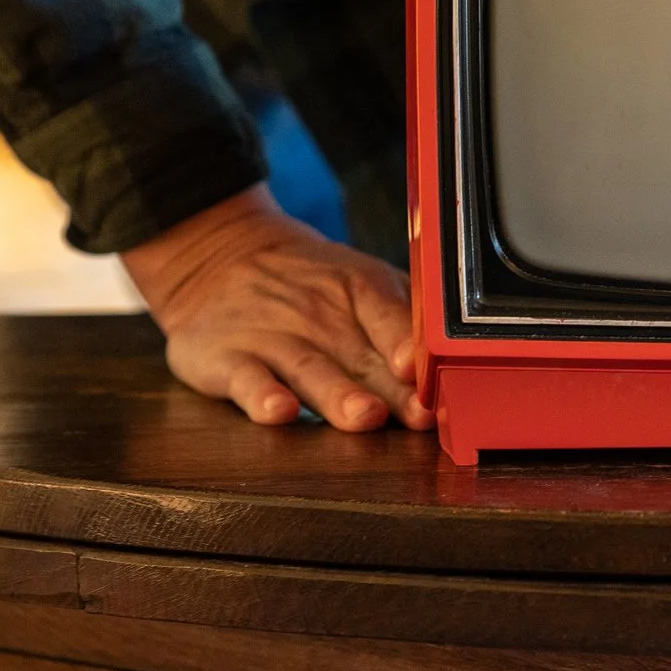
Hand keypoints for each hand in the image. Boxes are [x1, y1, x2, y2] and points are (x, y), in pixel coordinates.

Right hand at [122, 187, 432, 431]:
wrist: (219, 254)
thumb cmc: (309, 285)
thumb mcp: (360, 284)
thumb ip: (403, 322)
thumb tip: (451, 366)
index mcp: (359, 289)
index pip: (392, 316)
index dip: (411, 343)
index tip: (428, 369)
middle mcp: (318, 313)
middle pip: (362, 357)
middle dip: (393, 389)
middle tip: (419, 413)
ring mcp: (272, 336)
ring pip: (310, 368)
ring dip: (339, 395)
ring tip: (365, 416)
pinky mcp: (227, 358)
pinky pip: (245, 378)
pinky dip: (260, 395)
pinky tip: (278, 411)